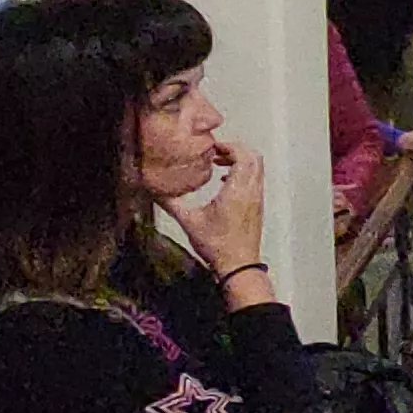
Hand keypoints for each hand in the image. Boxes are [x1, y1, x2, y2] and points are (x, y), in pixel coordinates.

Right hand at [162, 142, 269, 281]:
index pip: (243, 155)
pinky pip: (255, 180)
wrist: (238, 266)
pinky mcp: (257, 207)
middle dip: (236, 150)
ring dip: (240, 161)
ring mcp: (257, 199)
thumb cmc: (216, 245)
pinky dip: (244, 173)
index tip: (212, 147)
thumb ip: (171, 204)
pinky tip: (225, 182)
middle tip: (215, 153)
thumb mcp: (189, 222)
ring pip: (256, 168)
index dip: (229, 146)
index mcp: (238, 190)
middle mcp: (251, 191)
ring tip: (218, 164)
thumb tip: (155, 191)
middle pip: (253, 157)